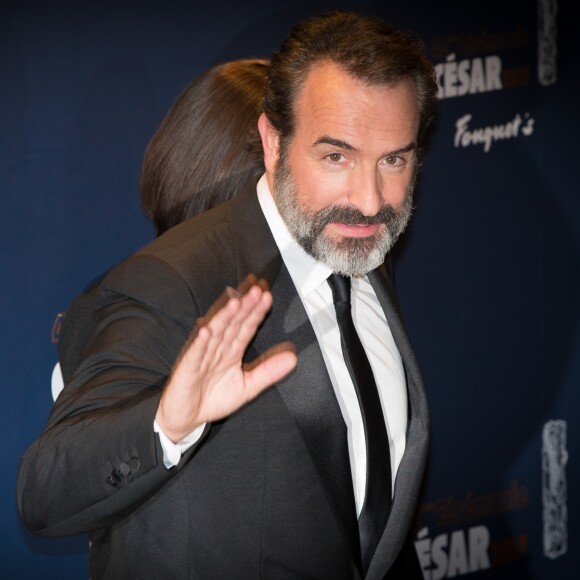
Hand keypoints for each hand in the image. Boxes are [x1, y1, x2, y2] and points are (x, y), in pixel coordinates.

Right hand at [155, 275, 296, 441]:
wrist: (187, 418)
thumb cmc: (213, 398)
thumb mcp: (248, 387)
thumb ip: (268, 372)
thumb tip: (293, 358)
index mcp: (232, 350)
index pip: (247, 327)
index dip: (257, 313)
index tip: (267, 297)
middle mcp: (218, 349)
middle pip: (232, 324)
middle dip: (244, 307)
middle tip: (256, 290)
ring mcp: (202, 356)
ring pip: (215, 333)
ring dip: (224, 318)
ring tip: (235, 303)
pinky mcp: (187, 368)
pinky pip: (195, 354)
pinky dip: (200, 343)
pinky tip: (206, 331)